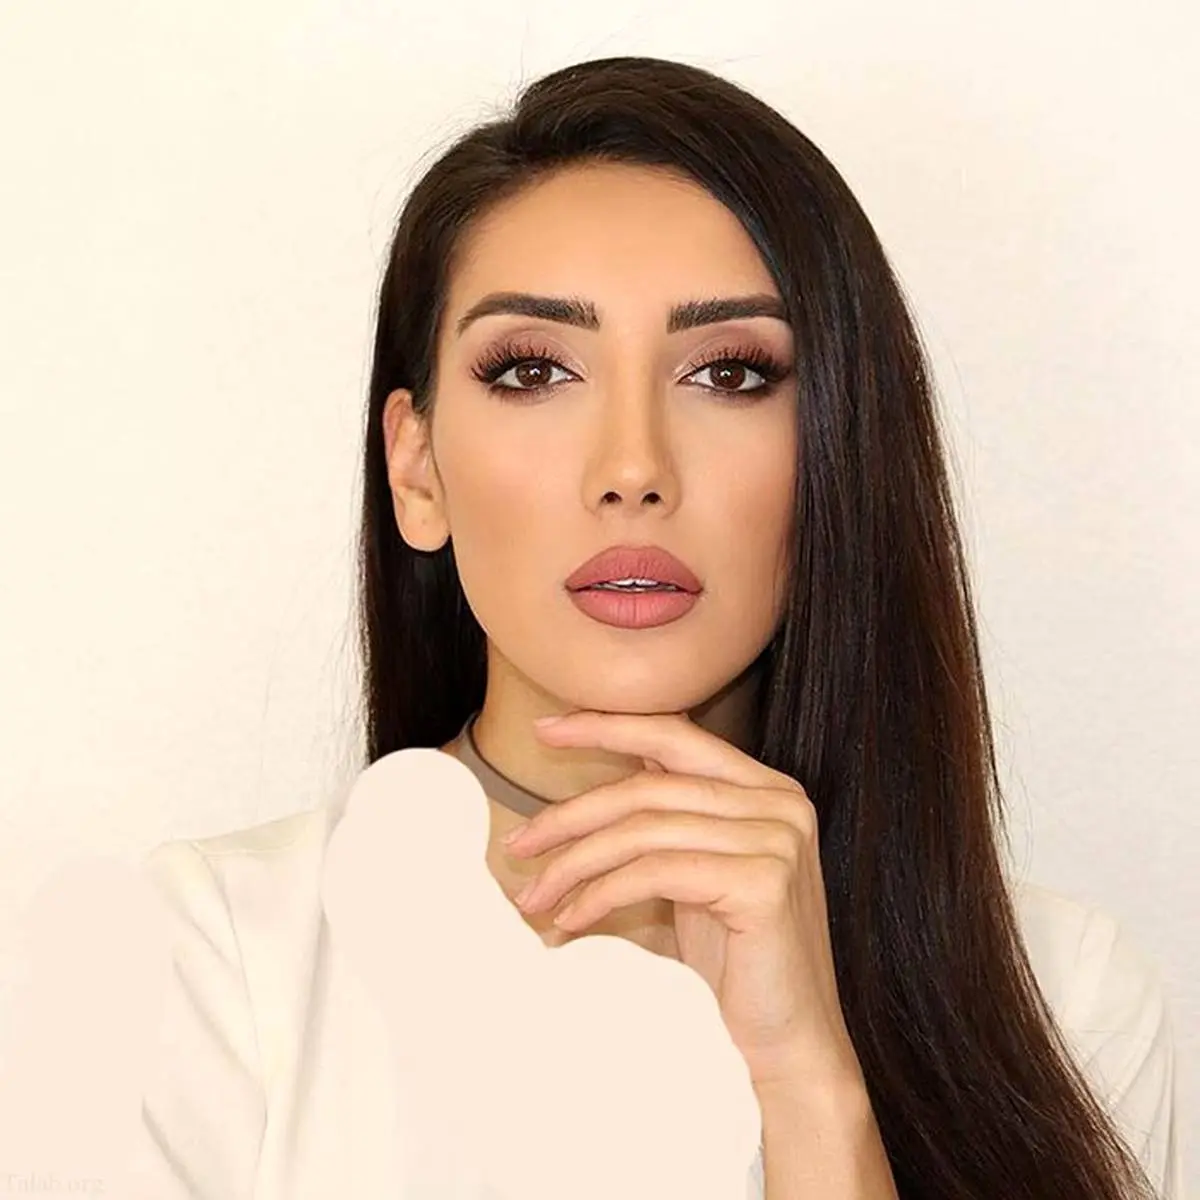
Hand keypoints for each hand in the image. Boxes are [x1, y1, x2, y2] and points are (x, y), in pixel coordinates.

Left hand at [504, 709, 862, 1091]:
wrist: (788, 1047)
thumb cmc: (735, 964)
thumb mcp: (697, 873)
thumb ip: (670, 820)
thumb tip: (597, 785)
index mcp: (767, 789)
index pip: (675, 734)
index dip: (606, 726)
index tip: (546, 729)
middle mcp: (781, 803)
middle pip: (649, 787)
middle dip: (572, 814)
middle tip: (517, 844)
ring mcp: (776, 839)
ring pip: (644, 829)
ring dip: (575, 863)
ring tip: (534, 896)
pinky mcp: (763, 882)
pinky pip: (654, 872)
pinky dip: (600, 894)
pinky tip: (571, 922)